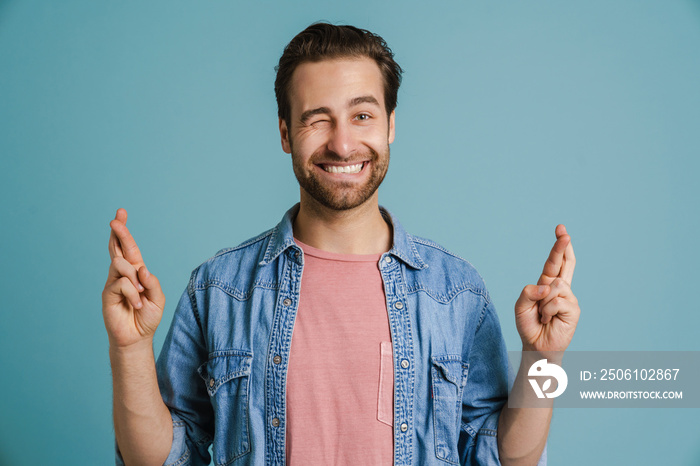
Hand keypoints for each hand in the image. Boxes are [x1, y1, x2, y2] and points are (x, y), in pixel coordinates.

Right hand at [101, 208, 165, 348]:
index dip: (124, 232)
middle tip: (116, 218)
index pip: (129, 248)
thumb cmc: (147, 317)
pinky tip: (136, 304)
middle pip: (118, 248)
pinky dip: (133, 294)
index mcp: (136, 272)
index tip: (121, 213)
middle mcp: (123, 274)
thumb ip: (152, 283)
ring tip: (140, 295)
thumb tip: (141, 269)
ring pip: (121, 264)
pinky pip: (121, 283)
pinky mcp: (107, 294)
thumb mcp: (157, 298)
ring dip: (135, 278)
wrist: (137, 337)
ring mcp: (113, 283)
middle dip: (119, 232)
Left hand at [514, 225, 579, 351]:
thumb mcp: (521, 306)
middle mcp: (560, 288)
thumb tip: (547, 286)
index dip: (558, 247)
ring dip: (543, 302)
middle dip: (563, 247)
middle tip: (564, 232)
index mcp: (547, 284)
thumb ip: (529, 292)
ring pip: (555, 286)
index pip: (555, 262)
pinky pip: (557, 301)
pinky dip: (548, 311)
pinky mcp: (573, 310)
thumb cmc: (529, 325)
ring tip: (543, 314)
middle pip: (565, 264)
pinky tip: (549, 319)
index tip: (561, 230)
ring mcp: (568, 298)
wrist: (536, 346)